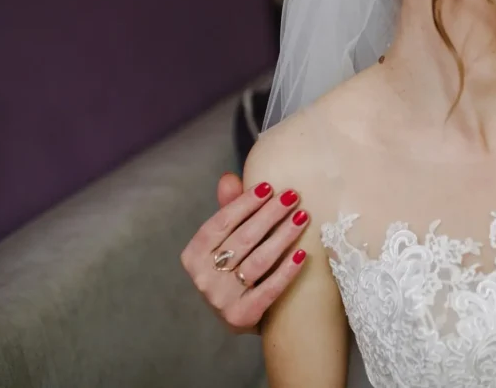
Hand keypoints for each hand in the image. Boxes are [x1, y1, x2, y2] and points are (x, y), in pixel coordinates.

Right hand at [180, 173, 308, 333]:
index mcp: (193, 256)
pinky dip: (286, 270)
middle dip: (270, 214)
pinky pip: (269, 289)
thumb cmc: (234, 269)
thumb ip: (228, 211)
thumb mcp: (227, 240)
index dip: (244, 204)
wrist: (242, 316)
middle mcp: (203, 279)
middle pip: (242, 239)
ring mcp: (221, 300)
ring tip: (302, 217)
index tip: (269, 186)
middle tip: (293, 196)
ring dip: (282, 236)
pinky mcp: (241, 317)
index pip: (220, 224)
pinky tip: (302, 253)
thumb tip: (228, 178)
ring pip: (257, 261)